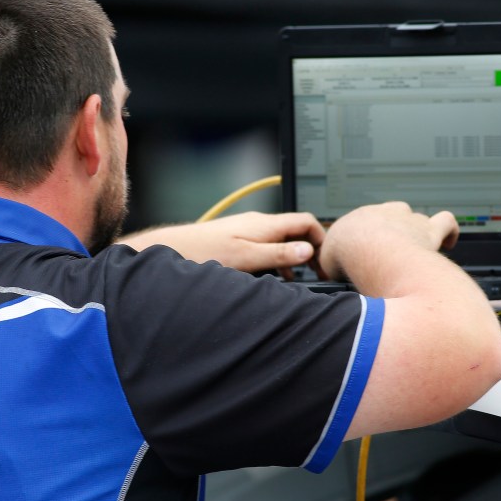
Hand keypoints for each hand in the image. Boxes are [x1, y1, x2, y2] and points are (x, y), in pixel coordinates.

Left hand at [119, 211, 325, 274]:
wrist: (174, 250)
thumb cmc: (205, 253)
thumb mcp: (248, 258)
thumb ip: (279, 255)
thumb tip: (309, 251)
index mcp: (265, 224)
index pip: (307, 221)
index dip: (322, 238)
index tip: (326, 260)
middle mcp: (259, 223)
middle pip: (297, 230)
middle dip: (311, 250)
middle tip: (319, 273)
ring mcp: (249, 230)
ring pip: (283, 240)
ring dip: (294, 258)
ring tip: (301, 279)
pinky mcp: (239, 240)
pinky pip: (268, 247)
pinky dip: (278, 261)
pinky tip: (274, 278)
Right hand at [319, 202, 458, 287]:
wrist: (370, 253)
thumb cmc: (349, 257)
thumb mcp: (327, 262)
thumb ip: (331, 264)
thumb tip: (328, 274)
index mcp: (362, 218)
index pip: (367, 223)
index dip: (369, 240)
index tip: (368, 255)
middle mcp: (387, 214)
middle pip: (394, 216)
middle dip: (394, 233)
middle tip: (392, 255)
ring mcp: (410, 221)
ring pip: (419, 218)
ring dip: (421, 233)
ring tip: (420, 251)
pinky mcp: (430, 231)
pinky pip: (446, 222)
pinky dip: (449, 231)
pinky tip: (449, 241)